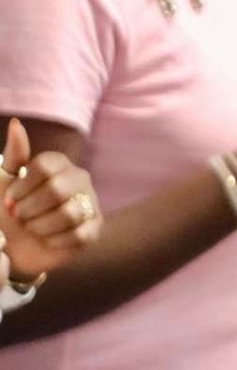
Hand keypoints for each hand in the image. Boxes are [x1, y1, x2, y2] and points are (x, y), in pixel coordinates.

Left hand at [1, 118, 102, 281]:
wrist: (19, 245)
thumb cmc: (9, 209)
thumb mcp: (3, 181)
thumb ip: (14, 154)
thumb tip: (17, 123)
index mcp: (59, 164)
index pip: (45, 166)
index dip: (23, 187)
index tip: (9, 200)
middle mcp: (80, 179)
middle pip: (57, 189)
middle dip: (30, 208)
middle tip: (20, 217)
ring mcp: (91, 204)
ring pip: (69, 214)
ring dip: (41, 226)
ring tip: (34, 228)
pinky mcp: (95, 229)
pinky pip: (79, 235)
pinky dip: (55, 240)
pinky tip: (48, 239)